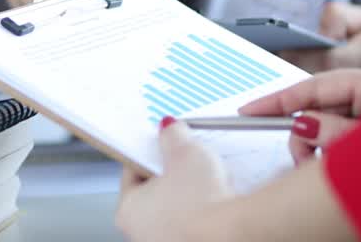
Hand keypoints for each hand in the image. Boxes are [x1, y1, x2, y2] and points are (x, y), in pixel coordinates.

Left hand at [116, 118, 232, 241]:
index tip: (164, 142)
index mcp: (127, 210)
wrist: (233, 233)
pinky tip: (222, 197)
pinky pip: (199, 221)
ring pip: (179, 207)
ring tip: (210, 177)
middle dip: (174, 173)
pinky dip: (208, 209)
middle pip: (156, 190)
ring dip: (193, 191)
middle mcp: (143, 233)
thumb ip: (173, 136)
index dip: (150, 152)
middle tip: (189, 157)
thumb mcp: (185, 151)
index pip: (132, 171)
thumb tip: (170, 129)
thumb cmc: (200, 200)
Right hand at [239, 62, 360, 161]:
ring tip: (333, 165)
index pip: (317, 85)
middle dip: (306, 131)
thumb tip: (301, 125)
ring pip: (336, 117)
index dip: (279, 100)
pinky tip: (346, 160)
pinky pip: (353, 127)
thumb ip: (333, 133)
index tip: (249, 110)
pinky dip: (341, 146)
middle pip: (325, 102)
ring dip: (325, 144)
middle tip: (299, 159)